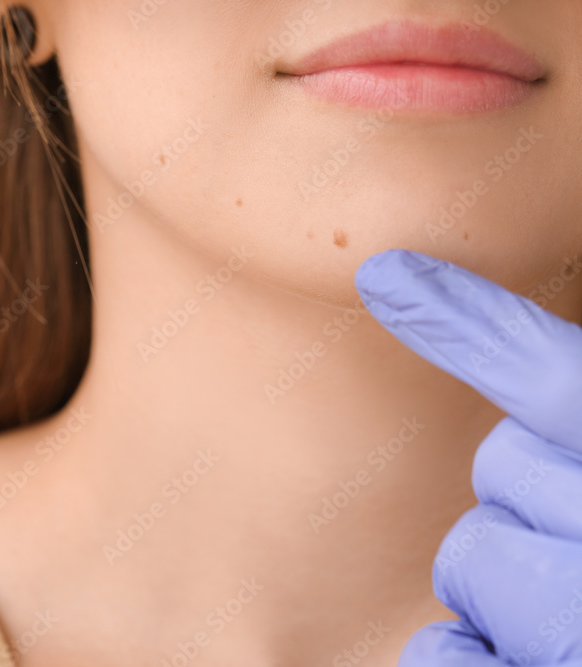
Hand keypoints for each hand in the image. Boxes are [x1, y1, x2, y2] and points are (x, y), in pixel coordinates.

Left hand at [353, 249, 581, 666]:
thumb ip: (571, 422)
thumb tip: (507, 379)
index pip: (561, 384)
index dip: (475, 325)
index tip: (386, 277)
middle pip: (505, 466)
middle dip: (533, 492)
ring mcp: (575, 627)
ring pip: (472, 555)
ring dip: (508, 581)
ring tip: (578, 614)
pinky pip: (440, 654)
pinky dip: (464, 652)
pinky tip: (513, 655)